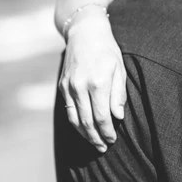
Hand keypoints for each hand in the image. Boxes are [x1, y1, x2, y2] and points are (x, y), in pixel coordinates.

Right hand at [59, 12, 125, 152]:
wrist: (84, 32)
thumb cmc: (107, 51)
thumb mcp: (119, 69)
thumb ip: (118, 94)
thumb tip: (117, 117)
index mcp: (98, 82)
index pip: (101, 117)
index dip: (107, 132)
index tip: (113, 140)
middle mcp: (80, 86)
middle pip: (87, 122)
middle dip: (96, 138)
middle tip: (103, 148)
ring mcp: (69, 87)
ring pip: (75, 119)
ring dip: (84, 135)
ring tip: (94, 143)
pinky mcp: (62, 86)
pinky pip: (68, 110)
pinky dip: (76, 123)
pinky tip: (84, 129)